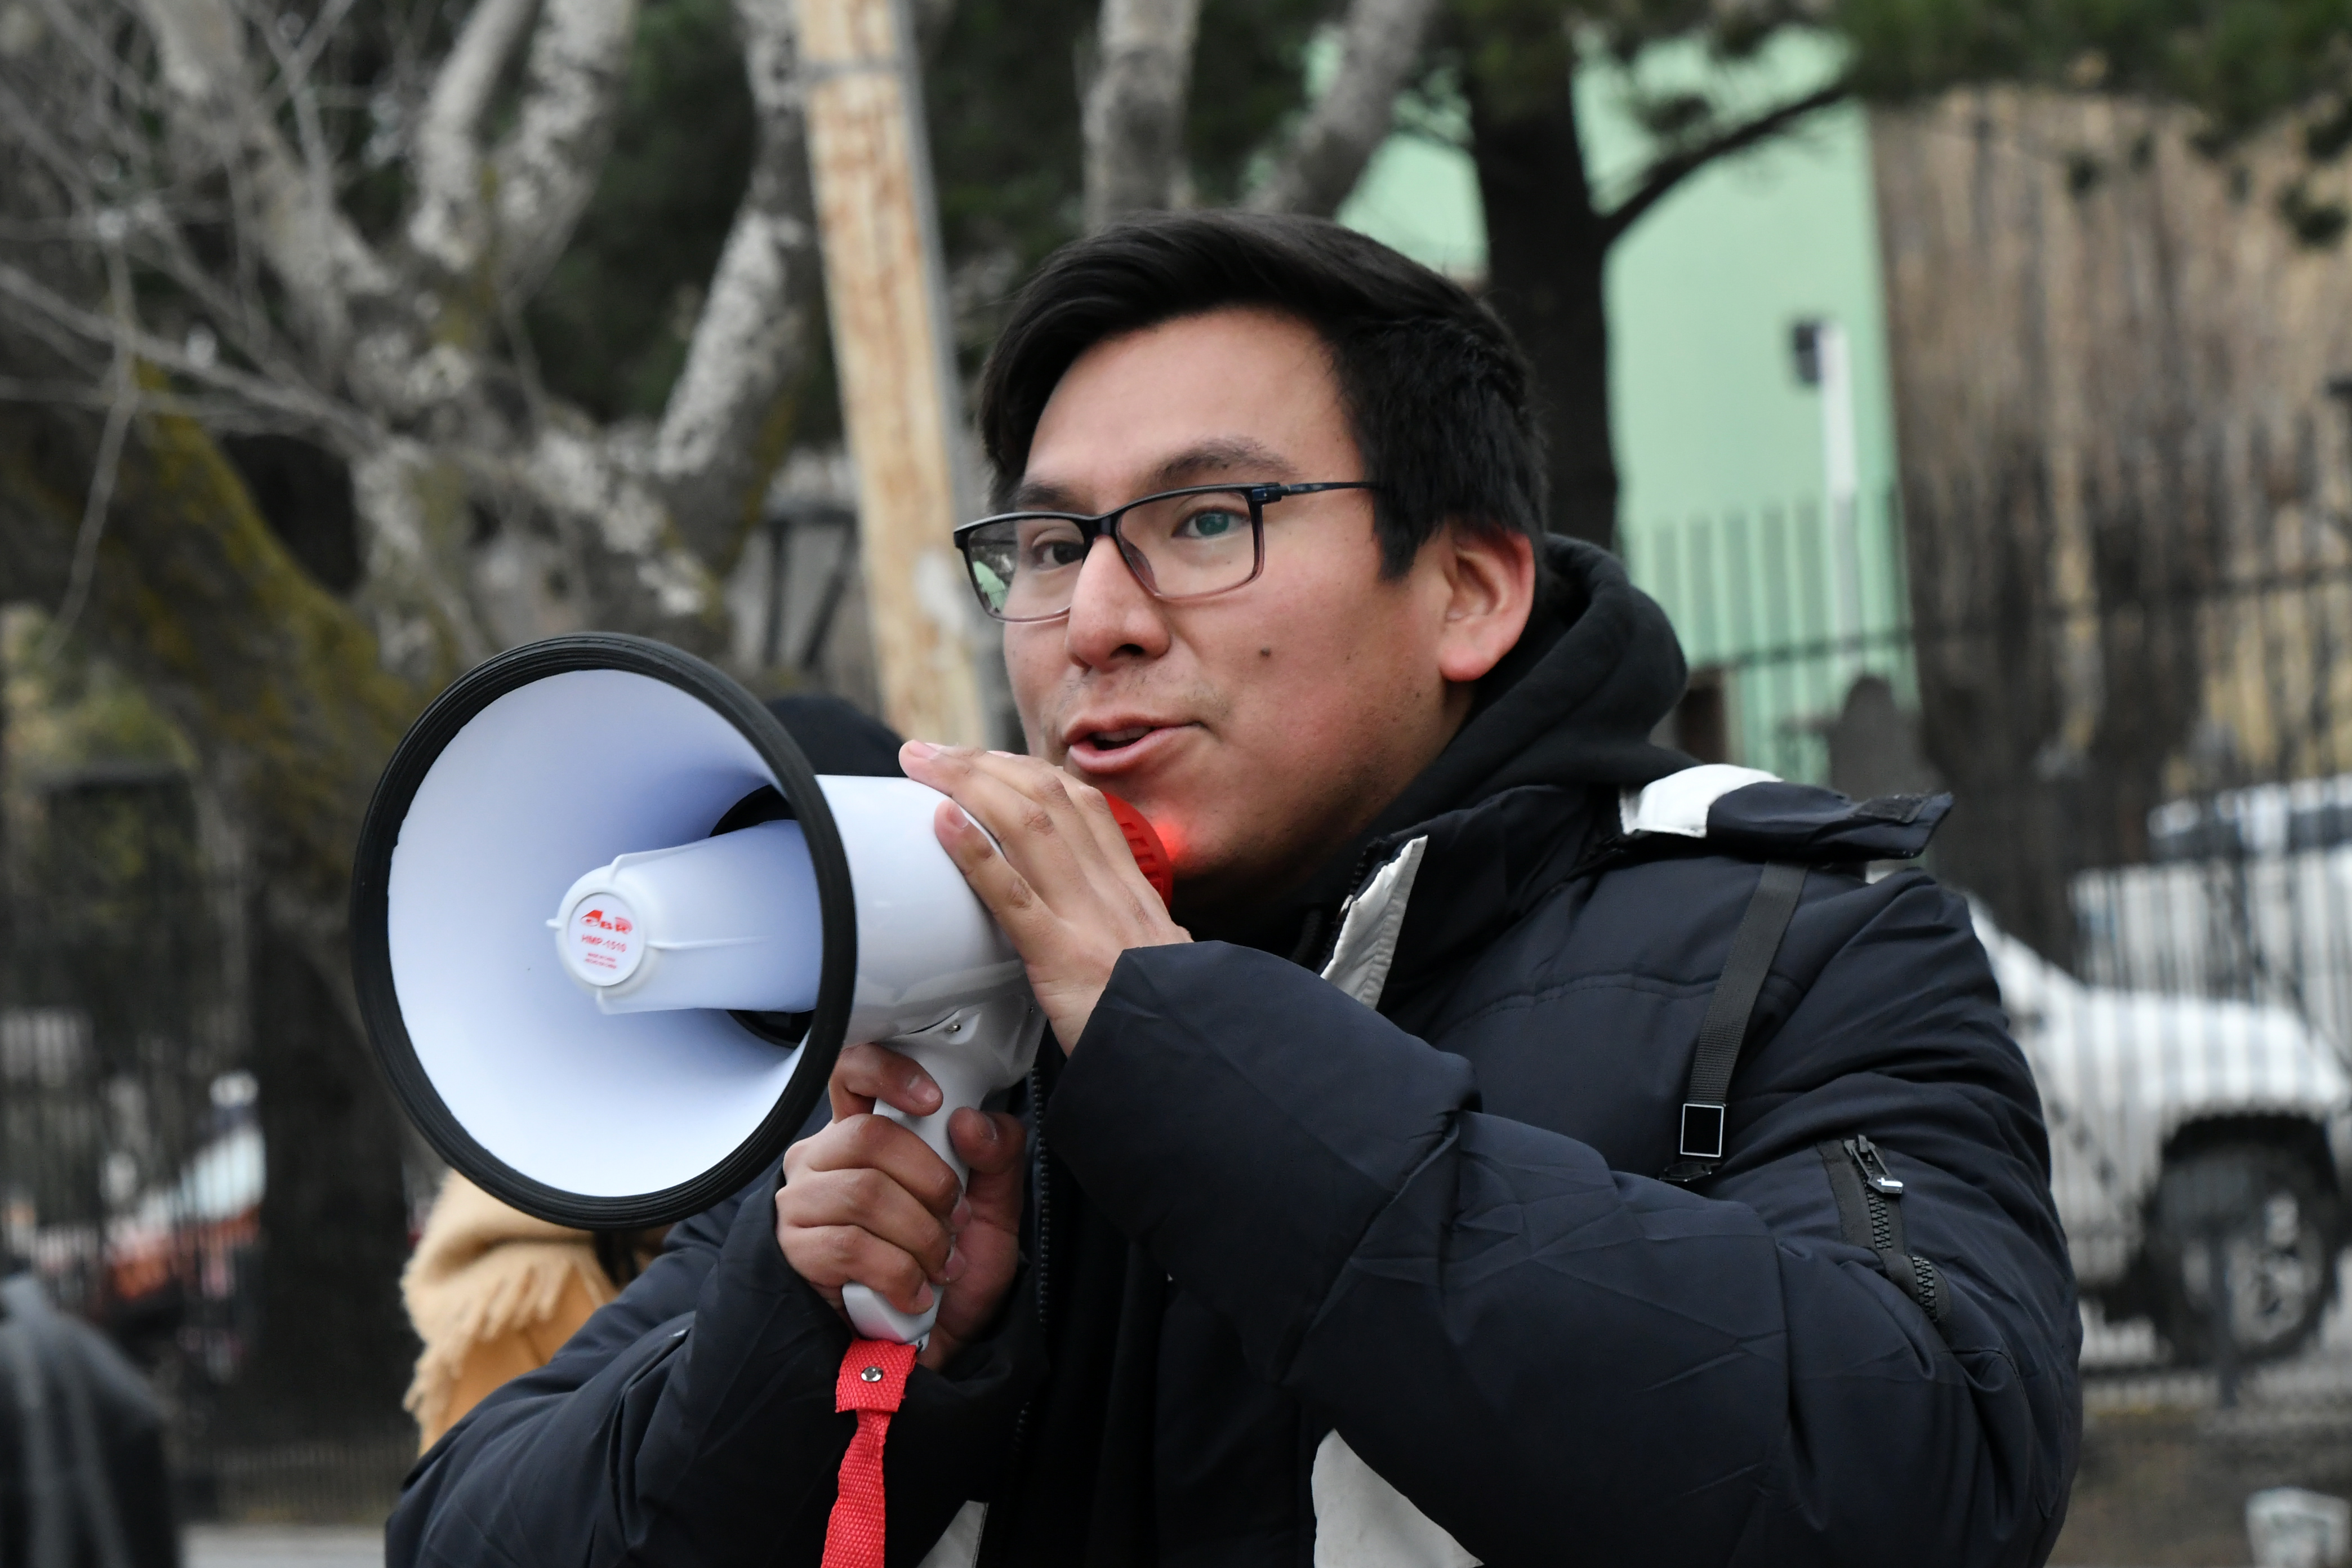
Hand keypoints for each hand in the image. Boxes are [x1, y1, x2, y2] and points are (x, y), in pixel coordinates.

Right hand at [775, 1042, 1026, 1369]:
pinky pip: (848, 1245)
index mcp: (867, 1136)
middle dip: (929, 1182)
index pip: (853, 1072)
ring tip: (938, 1263)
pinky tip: (912, 1291)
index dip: (888, 1072)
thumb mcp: (994, 1211)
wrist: (932, 1348)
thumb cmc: (952, 1273)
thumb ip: (996, 1157)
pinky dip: (898, 1272)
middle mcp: (824, 1161)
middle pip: (868, 1137)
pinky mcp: (796, 1250)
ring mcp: (803, 1204)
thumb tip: (970, 1121)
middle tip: (953, 1219)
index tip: (933, 1100)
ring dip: (919, 1234)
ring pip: (863, 1192)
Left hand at [900, 742, 1189, 1049]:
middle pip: (1047, 800)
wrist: (1187, 1062)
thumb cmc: (1161, 1021)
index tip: (988, 760)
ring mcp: (1089, 921)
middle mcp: (1111, 893)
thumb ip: (1127, 932)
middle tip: (932, 751)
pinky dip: (975, 851)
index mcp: (1130, 890)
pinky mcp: (1064, 959)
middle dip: (984, 764)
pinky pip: (1014, 895)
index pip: (1081, 805)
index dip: (1029, 772)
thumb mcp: (1157, 960)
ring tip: (924, 766)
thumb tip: (1106, 922)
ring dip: (969, 785)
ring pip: (1029, 828)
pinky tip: (943, 822)